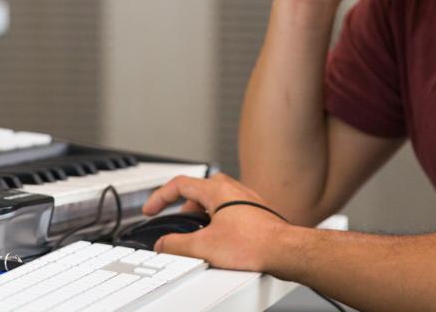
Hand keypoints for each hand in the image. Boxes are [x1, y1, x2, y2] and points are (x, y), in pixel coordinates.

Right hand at [140, 173, 293, 272]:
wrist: (284, 250)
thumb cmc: (254, 244)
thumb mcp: (204, 247)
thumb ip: (177, 245)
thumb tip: (163, 245)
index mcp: (216, 190)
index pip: (179, 184)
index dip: (159, 197)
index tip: (151, 209)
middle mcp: (232, 188)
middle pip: (197, 190)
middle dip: (181, 207)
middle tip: (173, 221)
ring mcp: (246, 198)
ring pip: (214, 200)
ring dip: (199, 214)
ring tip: (195, 233)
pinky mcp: (256, 211)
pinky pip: (228, 209)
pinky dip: (216, 219)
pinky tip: (219, 237)